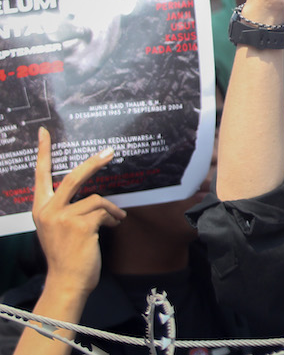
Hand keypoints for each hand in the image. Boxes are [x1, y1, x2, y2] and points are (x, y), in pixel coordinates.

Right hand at [31, 128, 125, 300]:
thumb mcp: (57, 228)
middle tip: (110, 152)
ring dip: (111, 209)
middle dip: (93, 163)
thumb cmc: (67, 254)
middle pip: (72, 177)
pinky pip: (105, 211)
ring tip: (115, 218)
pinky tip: (113, 225)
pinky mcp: (81, 225)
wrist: (67, 280)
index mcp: (40, 209)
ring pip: (96, 199)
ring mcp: (63, 217)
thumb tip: (90, 194)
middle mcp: (48, 210)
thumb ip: (65, 209)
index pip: (40, 175)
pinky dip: (113, 217)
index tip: (44, 132)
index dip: (43, 152)